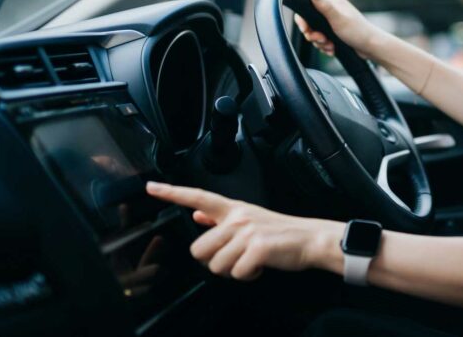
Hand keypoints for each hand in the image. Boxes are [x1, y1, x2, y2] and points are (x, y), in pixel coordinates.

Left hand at [145, 181, 340, 280]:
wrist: (310, 238)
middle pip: (199, 249)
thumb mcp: (250, 218)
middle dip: (214, 261)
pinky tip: (259, 266)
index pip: (198, 196)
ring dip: (232, 271)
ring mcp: (247, 232)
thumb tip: (198, 213)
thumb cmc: (280, 232)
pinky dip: (248, 276)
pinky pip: (237, 273)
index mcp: (234, 209)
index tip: (151, 187)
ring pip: (216, 265)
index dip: (172, 193)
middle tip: (235, 257)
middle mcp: (238, 218)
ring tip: (250, 260)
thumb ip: (220, 217)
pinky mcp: (258, 248)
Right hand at [293, 0, 382, 59]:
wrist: (371, 47)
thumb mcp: (338, 19)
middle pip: (311, 22)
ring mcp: (334, 21)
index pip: (308, 7)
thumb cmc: (357, 32)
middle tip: (322, 40)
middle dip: (314, 35)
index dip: (304, 21)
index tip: (307, 31)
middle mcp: (333, 9)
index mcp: (332, 1)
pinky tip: (332, 49)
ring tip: (330, 46)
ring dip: (320, 42)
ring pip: (316, 33)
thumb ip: (324, 6)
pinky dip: (325, 46)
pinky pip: (323, 39)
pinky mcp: (336, 32)